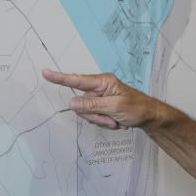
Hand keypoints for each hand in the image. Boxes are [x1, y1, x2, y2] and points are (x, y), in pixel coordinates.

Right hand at [42, 69, 156, 129]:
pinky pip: (93, 118)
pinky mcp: (101, 107)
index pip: (77, 80)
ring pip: (86, 113)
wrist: (149, 116)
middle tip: (111, 118)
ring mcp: (99, 98)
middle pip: (81, 104)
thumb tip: (72, 103)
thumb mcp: (115, 107)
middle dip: (94, 115)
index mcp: (103, 82)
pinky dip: (104, 122)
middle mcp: (99, 88)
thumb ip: (92, 105)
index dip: (60, 78)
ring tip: (115, 120)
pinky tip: (115, 121)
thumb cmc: (138, 107)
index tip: (46, 73)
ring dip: (100, 120)